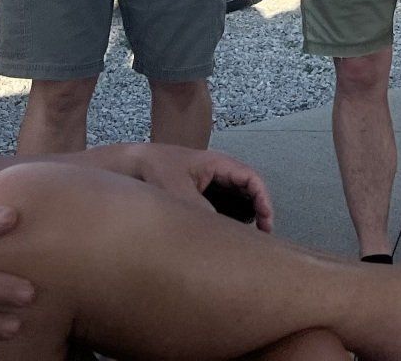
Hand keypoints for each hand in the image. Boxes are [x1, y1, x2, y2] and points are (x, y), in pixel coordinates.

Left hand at [122, 145, 275, 233]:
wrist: (133, 164)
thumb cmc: (156, 168)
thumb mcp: (176, 189)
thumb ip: (197, 208)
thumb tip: (216, 230)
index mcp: (219, 163)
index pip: (251, 178)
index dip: (263, 199)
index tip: (266, 220)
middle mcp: (219, 172)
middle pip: (249, 189)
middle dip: (260, 210)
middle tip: (263, 234)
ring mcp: (210, 182)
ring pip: (238, 198)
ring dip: (247, 215)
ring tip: (251, 237)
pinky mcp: (201, 194)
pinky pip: (224, 204)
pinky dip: (231, 218)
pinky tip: (228, 234)